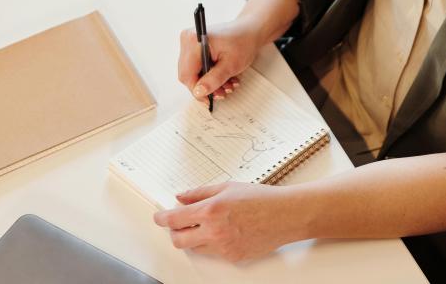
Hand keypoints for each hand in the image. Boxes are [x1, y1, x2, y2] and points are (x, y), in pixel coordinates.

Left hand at [153, 182, 300, 261]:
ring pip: (195, 249)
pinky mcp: (233, 257)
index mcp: (211, 210)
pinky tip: (223, 232)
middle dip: (174, 232)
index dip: (162, 218)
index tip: (159, 217)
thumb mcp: (228, 187)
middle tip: (178, 224)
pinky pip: (213, 253)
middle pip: (178, 240)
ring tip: (205, 226)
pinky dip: (212, 244)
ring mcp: (224, 247)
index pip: (174, 219)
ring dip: (193, 238)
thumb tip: (181, 197)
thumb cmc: (262, 199)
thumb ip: (200, 193)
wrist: (286, 215)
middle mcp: (215, 231)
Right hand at [177, 19, 260, 102]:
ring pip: (193, 72)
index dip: (197, 90)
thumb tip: (198, 92)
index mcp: (195, 41)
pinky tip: (223, 76)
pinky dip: (210, 74)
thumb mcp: (231, 65)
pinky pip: (197, 66)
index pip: (187, 74)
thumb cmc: (243, 42)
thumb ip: (213, 79)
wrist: (249, 30)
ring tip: (227, 84)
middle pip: (188, 74)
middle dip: (205, 86)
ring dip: (210, 82)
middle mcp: (188, 39)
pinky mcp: (194, 46)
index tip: (209, 99)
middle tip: (222, 92)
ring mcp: (190, 42)